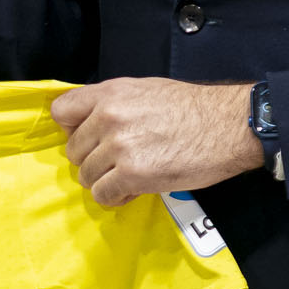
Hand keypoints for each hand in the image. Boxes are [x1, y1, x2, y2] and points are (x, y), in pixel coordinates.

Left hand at [49, 78, 262, 206]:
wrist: (228, 125)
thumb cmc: (192, 109)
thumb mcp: (145, 90)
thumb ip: (114, 105)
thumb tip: (91, 123)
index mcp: (110, 93)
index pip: (61, 111)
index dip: (72, 129)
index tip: (89, 138)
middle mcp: (108, 117)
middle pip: (73, 151)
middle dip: (93, 160)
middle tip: (117, 163)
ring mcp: (118, 147)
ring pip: (86, 176)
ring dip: (105, 181)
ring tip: (129, 177)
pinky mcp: (132, 174)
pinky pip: (103, 195)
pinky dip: (116, 197)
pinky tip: (134, 189)